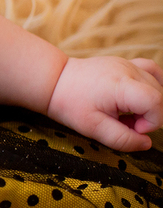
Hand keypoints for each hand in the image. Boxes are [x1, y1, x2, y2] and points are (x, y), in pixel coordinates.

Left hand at [46, 57, 162, 151]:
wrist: (54, 81)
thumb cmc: (70, 104)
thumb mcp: (92, 128)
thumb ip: (122, 139)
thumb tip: (146, 143)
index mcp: (121, 85)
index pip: (156, 102)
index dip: (152, 121)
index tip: (134, 128)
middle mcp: (128, 71)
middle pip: (159, 96)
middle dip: (149, 116)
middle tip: (126, 123)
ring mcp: (128, 64)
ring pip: (157, 86)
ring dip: (149, 104)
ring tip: (127, 112)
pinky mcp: (126, 64)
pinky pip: (151, 71)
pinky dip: (152, 86)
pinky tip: (139, 98)